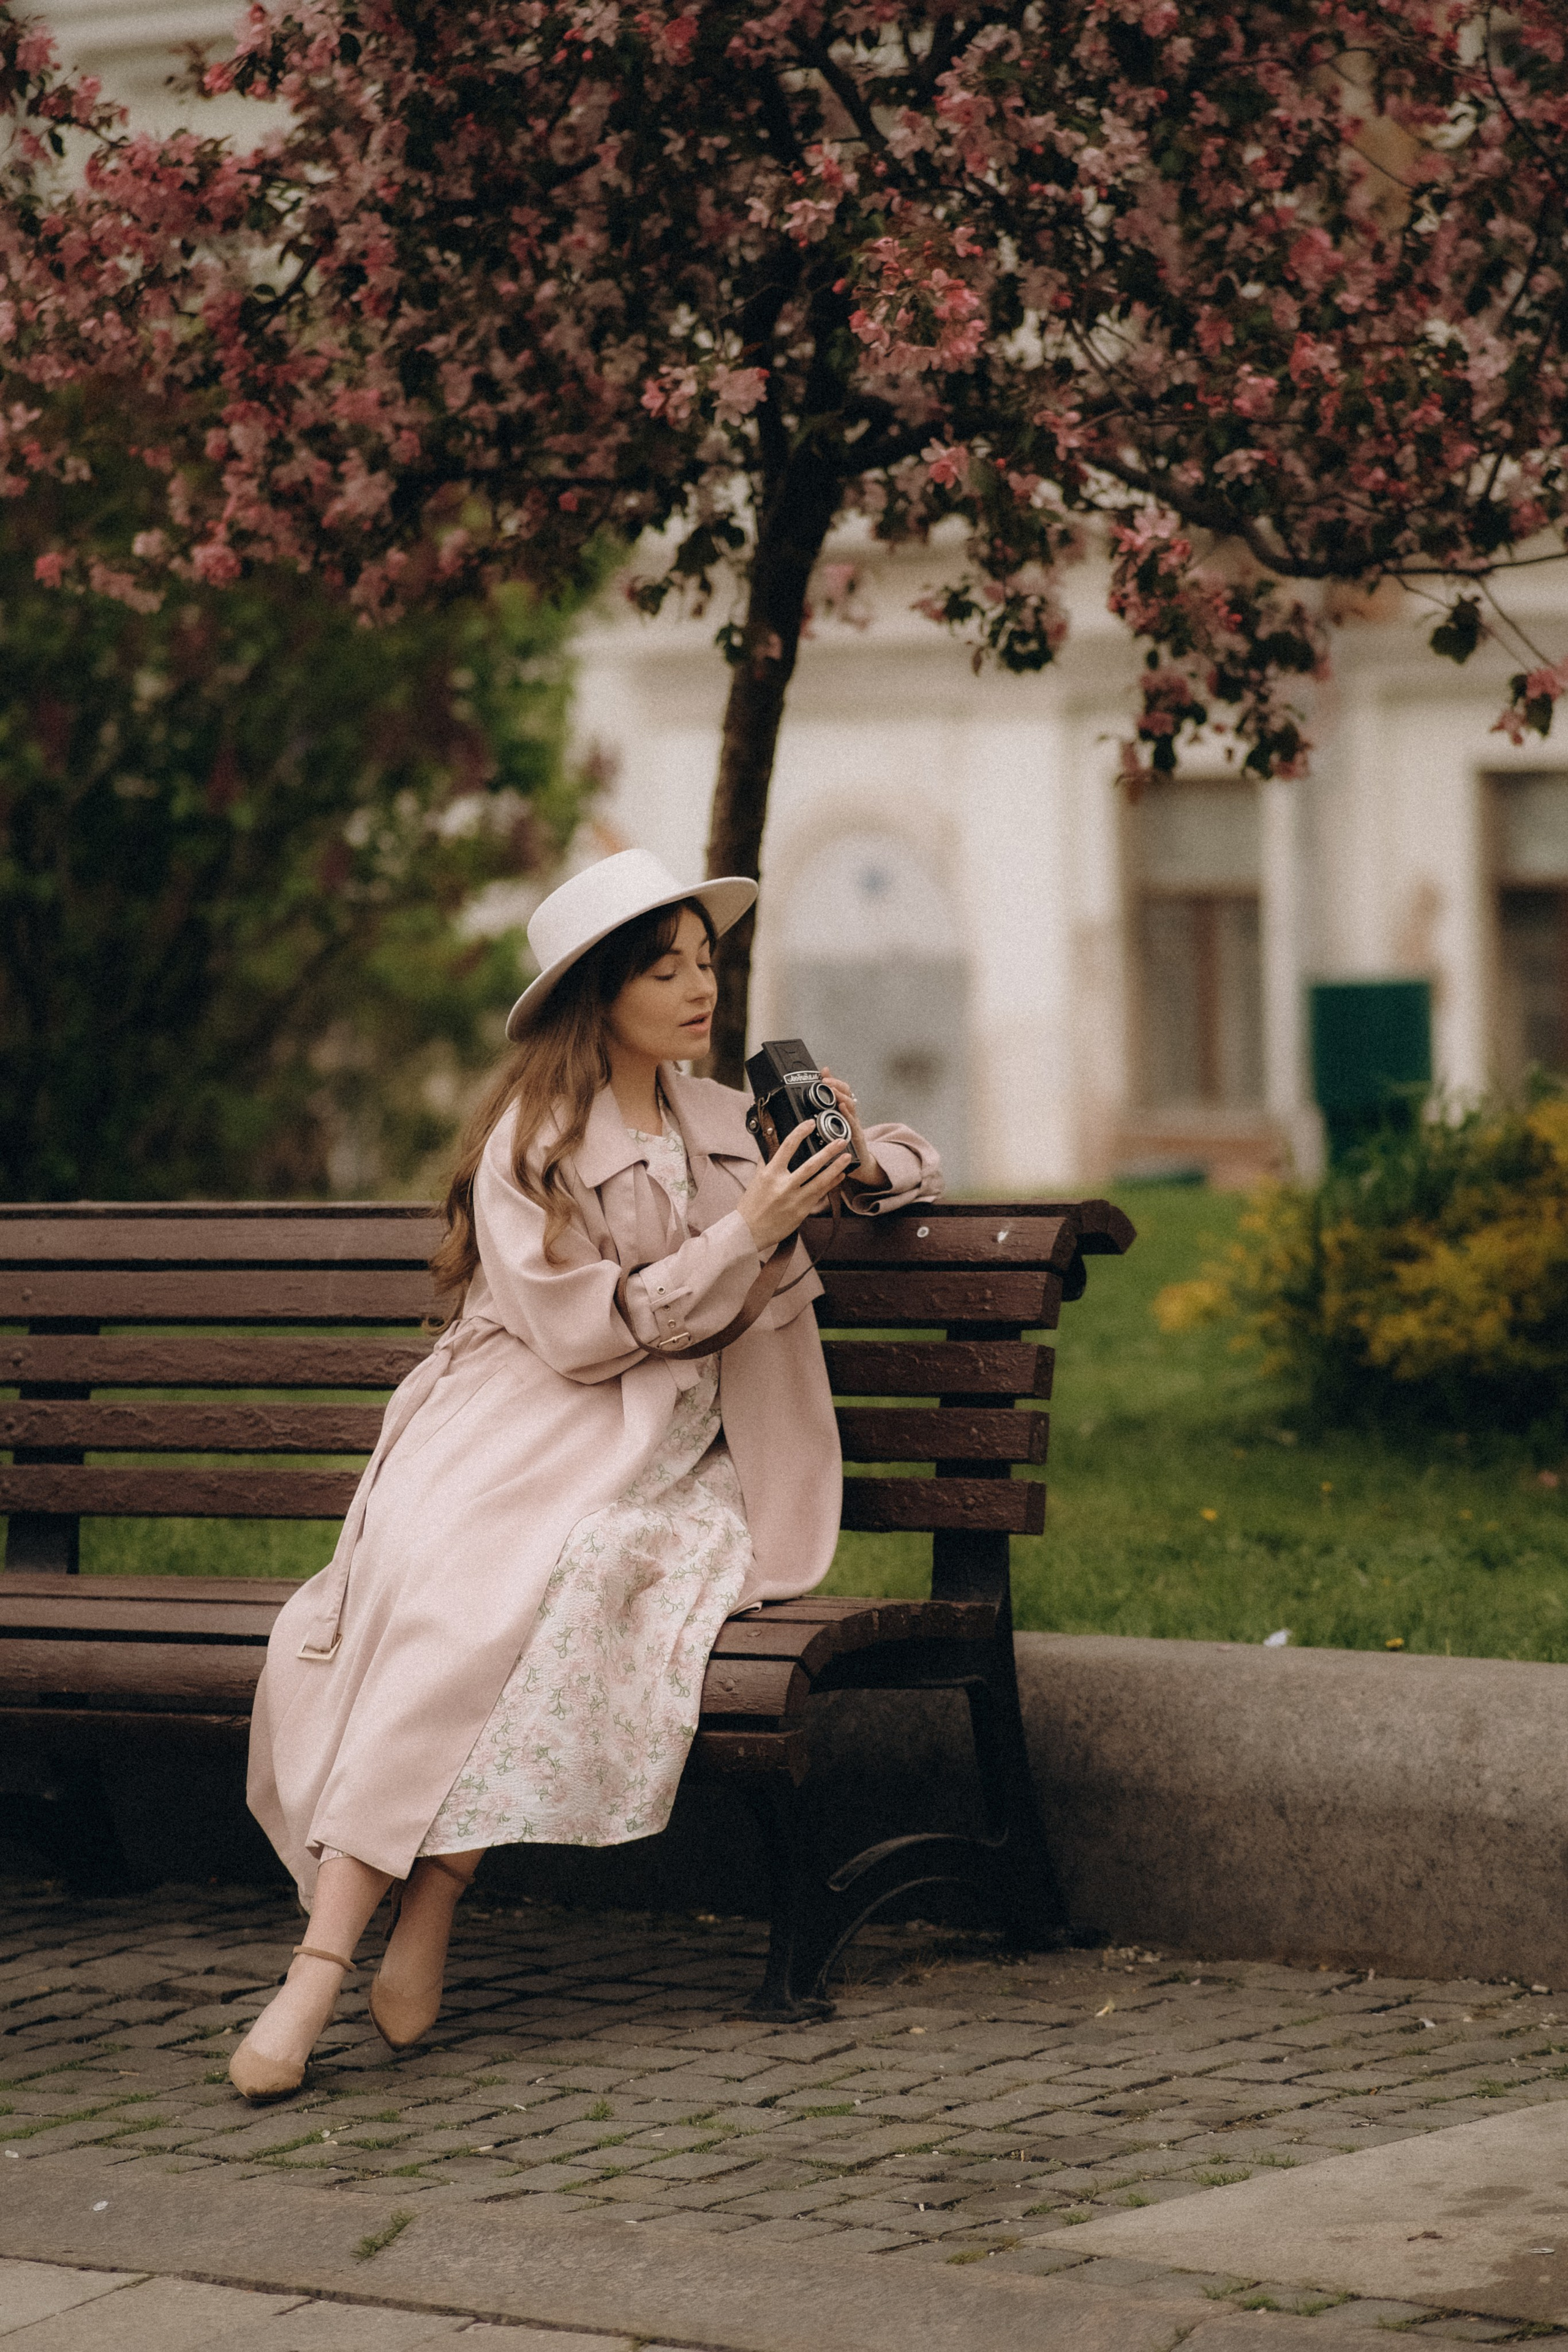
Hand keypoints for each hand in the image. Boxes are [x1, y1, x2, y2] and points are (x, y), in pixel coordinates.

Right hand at [738, 1121, 854, 1251]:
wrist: (748, 1231)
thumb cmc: (751, 1205)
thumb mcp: (756, 1179)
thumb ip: (766, 1161)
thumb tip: (771, 1143)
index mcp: (770, 1174)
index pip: (787, 1146)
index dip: (800, 1132)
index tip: (810, 1123)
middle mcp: (784, 1185)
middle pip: (811, 1164)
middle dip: (828, 1151)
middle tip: (840, 1141)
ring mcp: (794, 1199)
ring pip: (820, 1181)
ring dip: (836, 1168)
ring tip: (847, 1157)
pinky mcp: (802, 1211)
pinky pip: (820, 1194)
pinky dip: (831, 1184)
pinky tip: (840, 1176)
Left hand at [819, 1068, 885, 1191]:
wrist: (860, 1167)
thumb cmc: (842, 1149)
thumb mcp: (831, 1131)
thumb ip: (822, 1118)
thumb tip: (804, 1109)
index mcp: (842, 1113)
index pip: (839, 1091)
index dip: (832, 1079)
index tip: (823, 1071)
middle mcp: (849, 1116)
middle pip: (847, 1094)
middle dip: (837, 1084)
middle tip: (826, 1079)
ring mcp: (854, 1125)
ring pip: (851, 1105)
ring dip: (842, 1095)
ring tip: (833, 1089)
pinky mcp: (857, 1136)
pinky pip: (853, 1123)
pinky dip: (848, 1114)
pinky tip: (842, 1108)